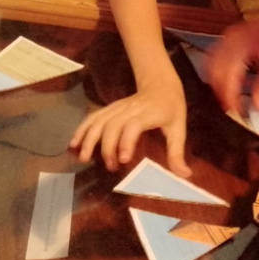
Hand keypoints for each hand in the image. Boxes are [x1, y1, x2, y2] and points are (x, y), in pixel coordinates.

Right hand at [69, 79, 190, 175]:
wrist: (161, 84)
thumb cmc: (171, 108)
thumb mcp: (178, 128)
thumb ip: (177, 152)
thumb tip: (184, 175)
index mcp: (150, 113)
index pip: (134, 124)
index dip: (126, 140)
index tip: (124, 159)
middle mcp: (131, 109)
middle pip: (113, 125)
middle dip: (108, 147)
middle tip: (111, 166)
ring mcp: (118, 107)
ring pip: (100, 120)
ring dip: (90, 139)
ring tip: (84, 158)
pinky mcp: (110, 108)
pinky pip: (93, 116)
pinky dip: (82, 128)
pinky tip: (74, 143)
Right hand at [207, 12, 258, 112]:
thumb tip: (257, 107)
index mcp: (240, 47)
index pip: (228, 77)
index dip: (230, 96)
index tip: (237, 111)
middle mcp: (230, 40)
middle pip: (214, 71)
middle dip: (221, 90)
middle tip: (231, 106)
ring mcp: (227, 37)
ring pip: (211, 63)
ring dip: (217, 80)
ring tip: (229, 95)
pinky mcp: (229, 37)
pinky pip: (215, 55)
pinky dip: (219, 70)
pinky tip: (230, 78)